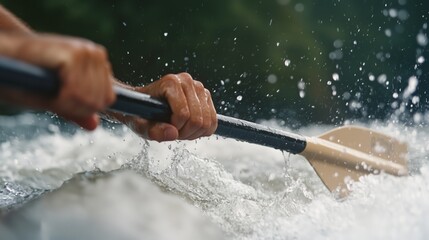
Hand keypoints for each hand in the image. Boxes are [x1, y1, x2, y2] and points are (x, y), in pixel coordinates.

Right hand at [0, 33, 115, 129]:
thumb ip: (76, 109)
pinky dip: (60, 98)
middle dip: (75, 107)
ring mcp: (86, 52)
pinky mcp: (74, 53)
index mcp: (97, 62)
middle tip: (54, 95)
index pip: (108, 98)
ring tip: (49, 87)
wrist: (4, 54)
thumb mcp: (55, 97)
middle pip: (99, 100)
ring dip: (66, 102)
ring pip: (89, 98)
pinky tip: (48, 86)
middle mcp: (95, 54)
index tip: (63, 101)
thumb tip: (94, 126)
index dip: (86, 108)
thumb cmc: (27, 76)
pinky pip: (76, 92)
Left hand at [111, 73, 217, 140]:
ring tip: (180, 129)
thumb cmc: (142, 114)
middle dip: (186, 132)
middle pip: (197, 120)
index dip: (175, 128)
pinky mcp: (206, 96)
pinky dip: (203, 130)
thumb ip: (154, 131)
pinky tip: (190, 127)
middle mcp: (187, 81)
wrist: (147, 106)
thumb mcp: (141, 126)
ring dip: (194, 133)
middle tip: (173, 131)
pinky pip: (213, 122)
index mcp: (170, 83)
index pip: (184, 114)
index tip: (165, 127)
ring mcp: (199, 87)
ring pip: (207, 122)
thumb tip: (173, 134)